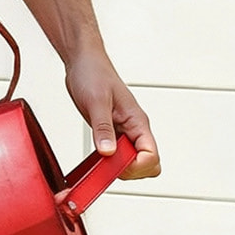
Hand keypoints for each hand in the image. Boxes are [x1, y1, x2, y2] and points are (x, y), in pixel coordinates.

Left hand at [65, 50, 159, 178]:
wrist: (84, 62)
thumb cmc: (94, 74)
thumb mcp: (96, 101)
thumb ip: (103, 129)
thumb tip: (108, 153)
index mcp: (138, 121)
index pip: (151, 155)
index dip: (136, 166)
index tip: (115, 164)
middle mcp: (135, 129)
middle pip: (148, 164)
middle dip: (129, 171)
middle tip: (107, 165)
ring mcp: (125, 132)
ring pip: (134, 162)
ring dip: (118, 167)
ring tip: (99, 161)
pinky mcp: (113, 133)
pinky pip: (119, 156)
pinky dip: (109, 162)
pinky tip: (96, 158)